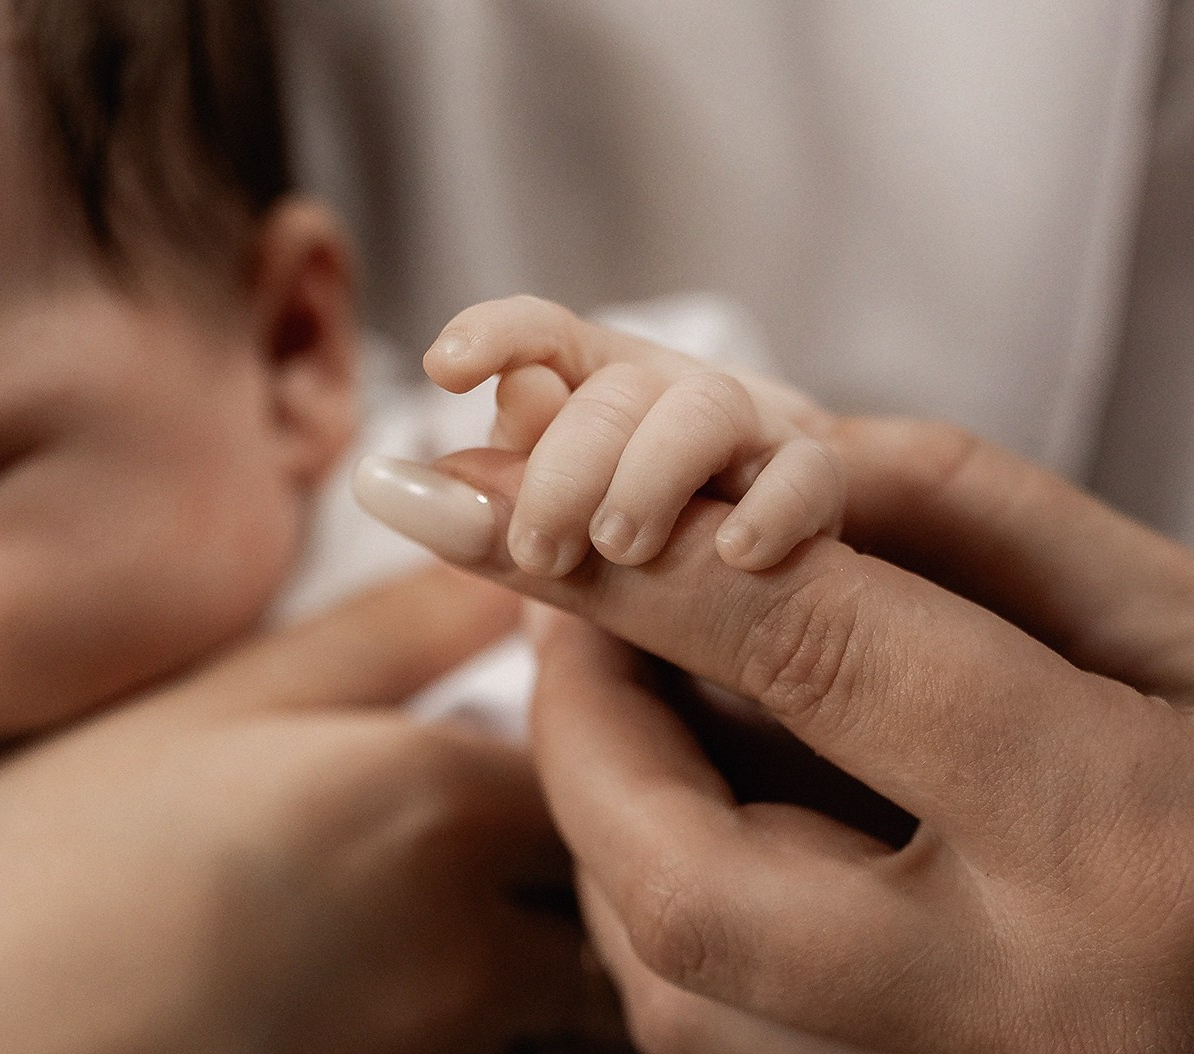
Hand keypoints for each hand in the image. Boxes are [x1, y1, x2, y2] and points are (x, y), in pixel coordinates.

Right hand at [0, 568, 614, 1053]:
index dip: (568, 750)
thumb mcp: (210, 705)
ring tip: (428, 954)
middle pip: (611, 890)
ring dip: (551, 979)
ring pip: (593, 1012)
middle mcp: (464, 942)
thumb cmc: (43, 863)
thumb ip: (392, 631)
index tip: (506, 759)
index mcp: (420, 797)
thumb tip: (517, 565)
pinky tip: (400, 1046)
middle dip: (566, 866)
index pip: (600, 758)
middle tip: (468, 857)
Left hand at [356, 316, 1193, 1053]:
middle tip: (574, 615)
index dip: (628, 557)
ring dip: (610, 845)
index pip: (817, 660)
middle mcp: (1050, 1007)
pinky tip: (716, 843)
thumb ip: (993, 534)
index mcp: (1141, 833)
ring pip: (684, 1010)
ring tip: (635, 714)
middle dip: (579, 735)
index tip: (479, 494)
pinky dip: (679, 947)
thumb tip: (767, 463)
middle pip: (687, 890)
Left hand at [357, 297, 842, 575]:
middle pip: (611, 393)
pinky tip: (736, 555)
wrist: (771, 578)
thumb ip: (484, 511)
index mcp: (595, 395)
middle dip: (563, 470)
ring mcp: (747, 435)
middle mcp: (666, 397)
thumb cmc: (646, 539)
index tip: (443, 366)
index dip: (492, 336)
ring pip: (702, 410)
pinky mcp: (811, 484)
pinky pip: (805, 474)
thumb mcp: (559, 531)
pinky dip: (771, 509)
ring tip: (619, 547)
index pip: (542, 336)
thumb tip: (382, 483)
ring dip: (650, 478)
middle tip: (536, 552)